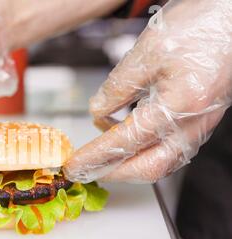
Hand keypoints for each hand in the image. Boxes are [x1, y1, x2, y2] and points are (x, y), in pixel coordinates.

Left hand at [64, 0, 231, 182]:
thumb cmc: (201, 27)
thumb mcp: (148, 52)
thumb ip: (118, 86)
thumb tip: (97, 110)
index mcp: (179, 106)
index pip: (126, 142)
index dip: (96, 156)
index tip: (75, 166)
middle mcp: (193, 124)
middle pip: (148, 167)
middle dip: (112, 172)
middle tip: (86, 169)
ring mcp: (200, 126)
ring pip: (160, 162)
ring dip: (127, 164)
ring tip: (100, 154)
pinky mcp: (200, 121)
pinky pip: (170, 149)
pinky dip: (143, 150)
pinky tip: (125, 135)